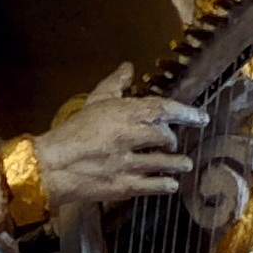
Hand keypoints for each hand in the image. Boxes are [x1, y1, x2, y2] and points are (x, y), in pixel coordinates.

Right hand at [34, 67, 197, 212]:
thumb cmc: (71, 132)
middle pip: (165, 136)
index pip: (163, 109)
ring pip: (164, 162)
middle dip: (174, 140)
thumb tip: (129, 67)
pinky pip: (153, 185)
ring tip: (184, 164)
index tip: (201, 117)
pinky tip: (171, 184)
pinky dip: (166, 184)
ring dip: (177, 163)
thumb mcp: (94, 101)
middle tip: (175, 143)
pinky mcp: (124, 185)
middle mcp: (128, 136)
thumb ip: (115, 84)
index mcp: (122, 112)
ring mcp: (127, 162)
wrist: (51, 165)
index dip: (186, 112)